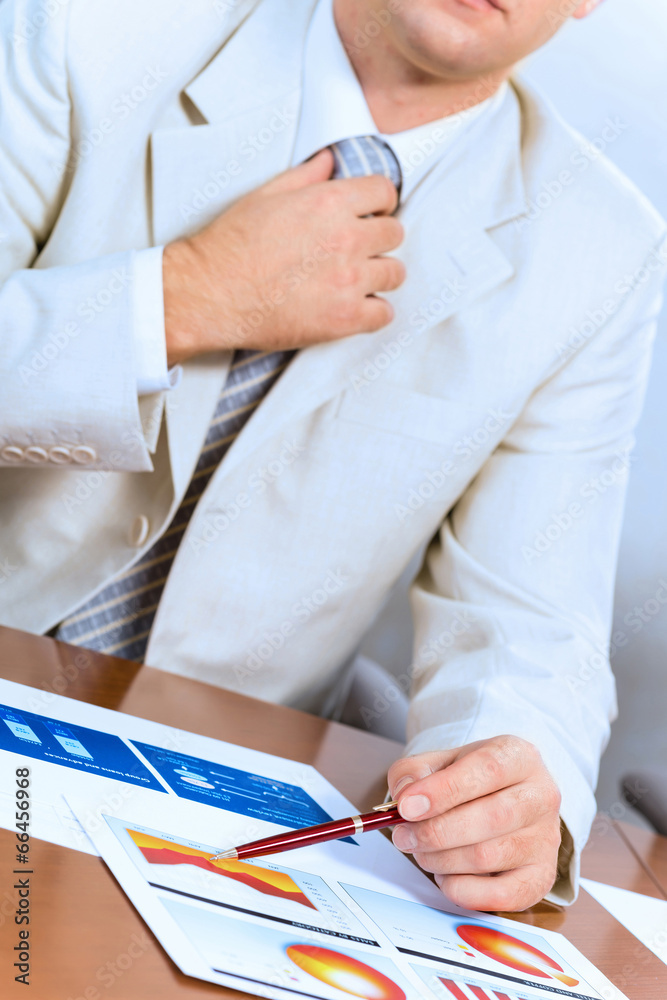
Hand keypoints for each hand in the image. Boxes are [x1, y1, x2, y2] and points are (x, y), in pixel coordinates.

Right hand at [163, 148, 404, 363]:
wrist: (211, 293)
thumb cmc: (232, 244)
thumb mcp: (266, 195)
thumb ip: (306, 176)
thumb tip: (330, 160)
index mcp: (329, 202)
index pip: (384, 192)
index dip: (379, 202)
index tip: (371, 214)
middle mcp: (346, 238)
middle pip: (394, 233)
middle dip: (380, 239)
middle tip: (360, 250)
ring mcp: (349, 281)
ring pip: (395, 273)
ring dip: (380, 275)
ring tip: (359, 280)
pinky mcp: (344, 318)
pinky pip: (384, 314)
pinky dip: (375, 311)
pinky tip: (357, 308)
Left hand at [387, 736, 561, 911]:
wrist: (504, 800)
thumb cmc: (471, 781)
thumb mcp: (440, 761)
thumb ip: (414, 771)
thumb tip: (405, 796)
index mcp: (519, 756)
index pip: (487, 769)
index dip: (443, 790)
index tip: (406, 807)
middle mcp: (542, 796)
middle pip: (491, 818)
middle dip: (436, 832)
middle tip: (403, 836)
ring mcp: (547, 839)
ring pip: (489, 857)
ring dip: (442, 861)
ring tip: (422, 852)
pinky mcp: (541, 877)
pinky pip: (501, 896)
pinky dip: (463, 891)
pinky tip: (446, 876)